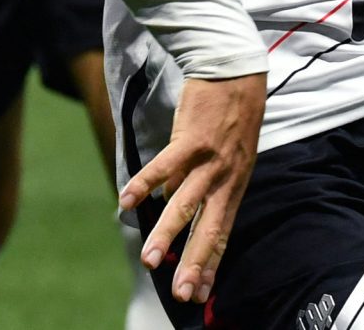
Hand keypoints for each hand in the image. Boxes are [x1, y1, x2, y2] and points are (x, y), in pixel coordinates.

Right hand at [121, 72, 266, 304]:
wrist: (236, 69)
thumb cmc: (230, 113)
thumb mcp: (228, 154)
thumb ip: (203, 182)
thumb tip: (170, 201)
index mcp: (234, 185)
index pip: (222, 232)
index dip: (211, 263)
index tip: (201, 293)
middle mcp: (225, 177)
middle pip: (209, 227)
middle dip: (193, 263)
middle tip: (180, 293)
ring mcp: (210, 159)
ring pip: (185, 203)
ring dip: (166, 234)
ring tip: (149, 260)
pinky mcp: (192, 137)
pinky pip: (165, 166)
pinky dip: (145, 184)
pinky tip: (127, 203)